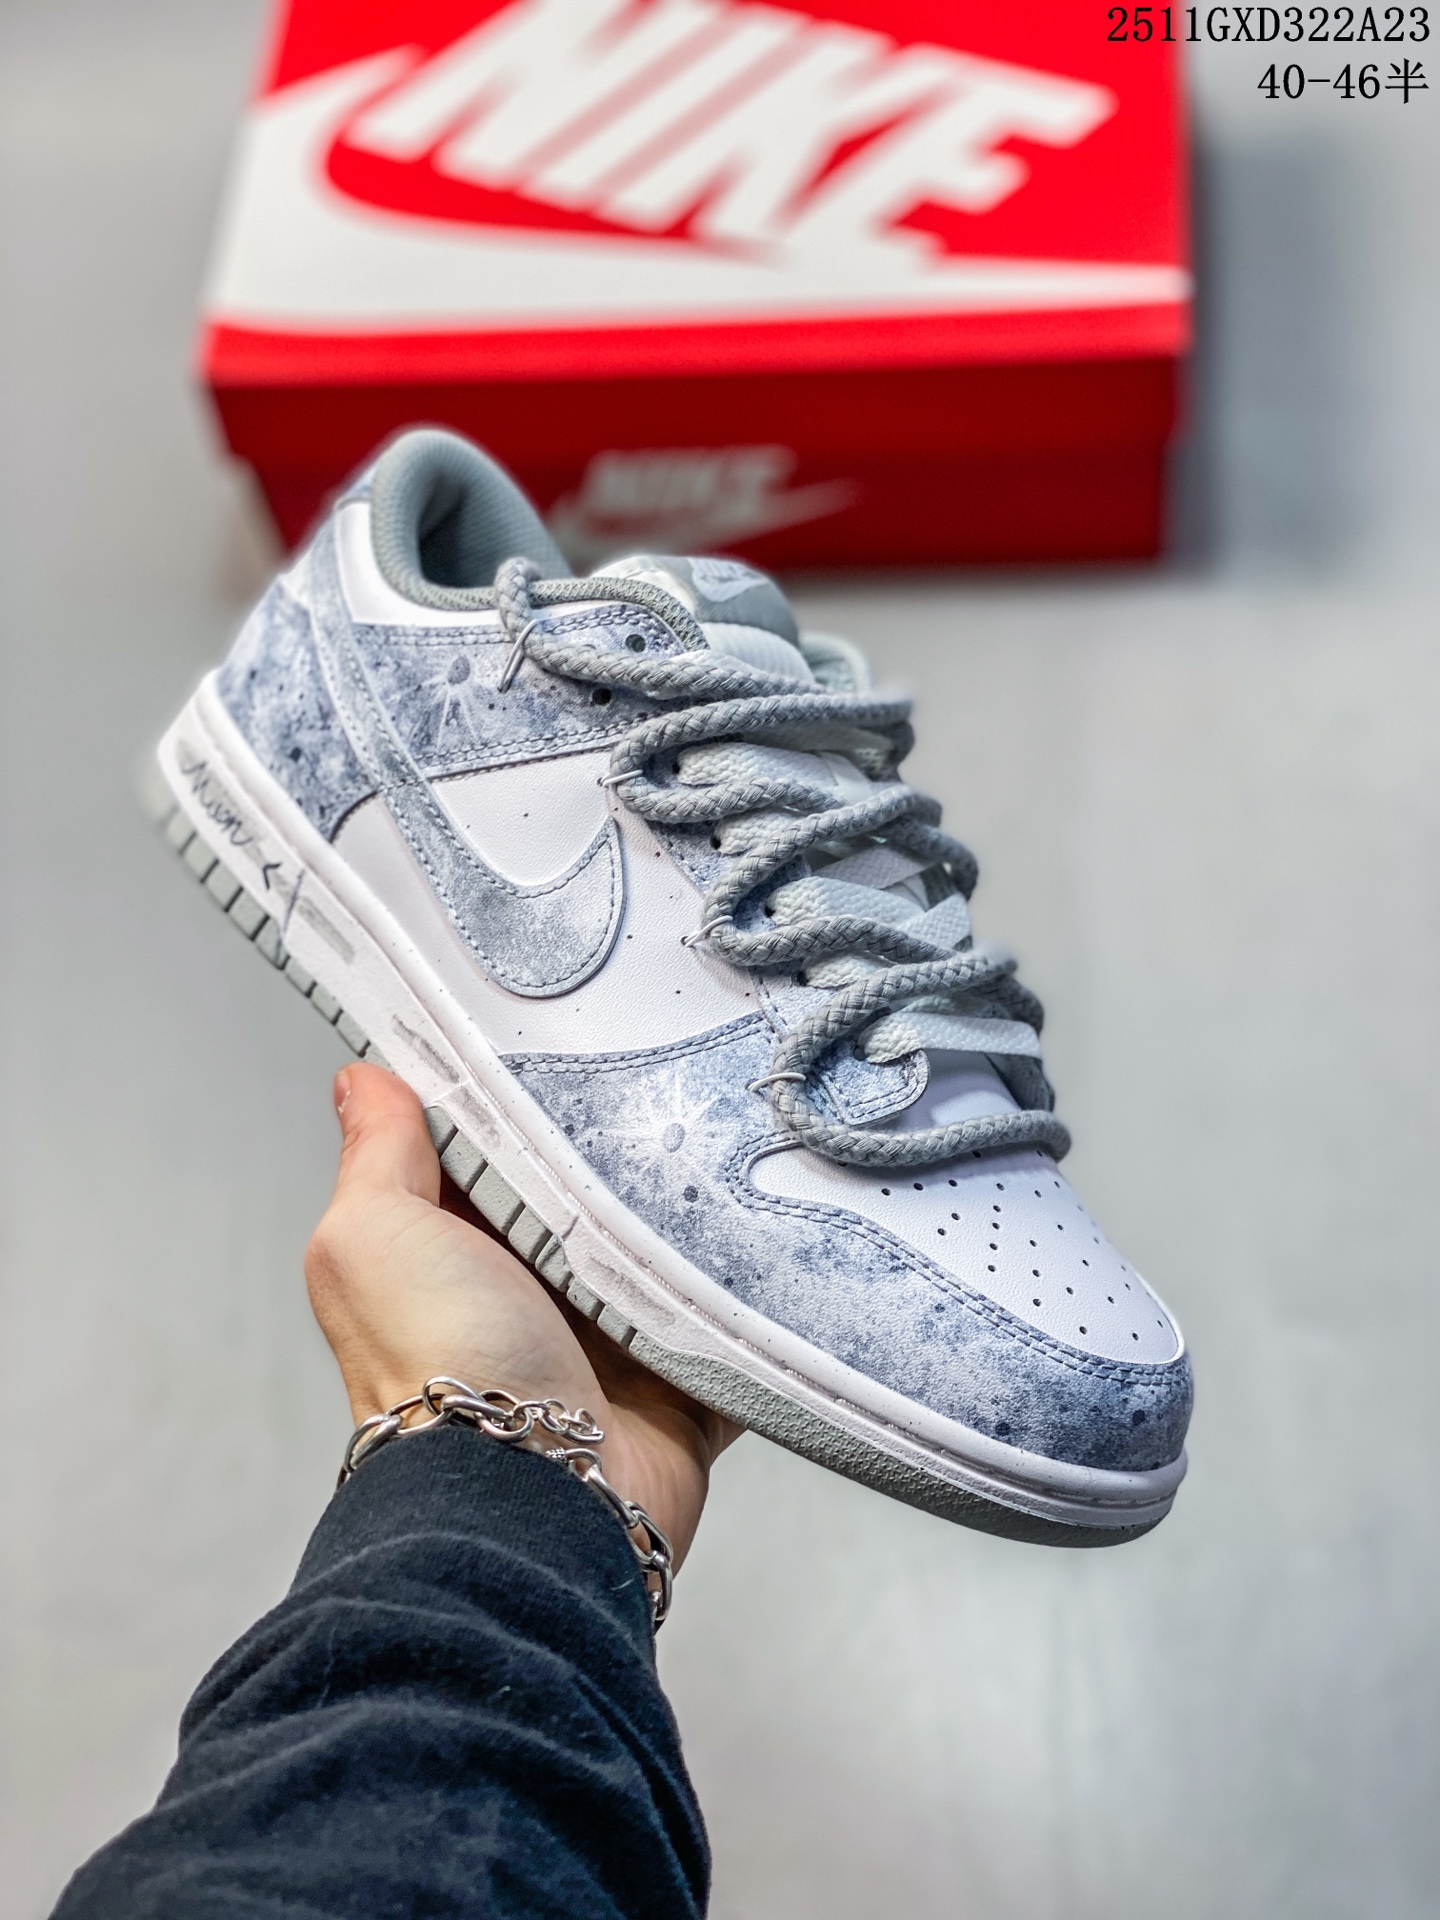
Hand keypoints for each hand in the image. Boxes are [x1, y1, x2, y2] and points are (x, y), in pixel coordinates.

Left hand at [304, 1063, 740, 1567]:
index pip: (495, 1155)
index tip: (566, 1031)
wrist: (534, 1495)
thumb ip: (376, 1156)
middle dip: (628, 1150)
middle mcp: (529, 1299)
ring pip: (669, 1257)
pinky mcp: (683, 1387)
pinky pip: (735, 1327)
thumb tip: (362, 1079)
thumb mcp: (373, 1235)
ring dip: (698, 1218)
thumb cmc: (439, 1363)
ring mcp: (610, 1346)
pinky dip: (758, 1295)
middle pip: (591, 1200)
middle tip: (673, 1073)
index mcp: (455, 1256)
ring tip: (739, 1136)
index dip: (522, 1098)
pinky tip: (785, 1231)